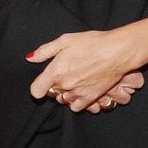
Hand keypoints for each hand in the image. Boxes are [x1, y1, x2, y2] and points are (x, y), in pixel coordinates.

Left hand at [26, 30, 141, 112]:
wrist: (117, 52)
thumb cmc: (93, 43)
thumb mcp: (66, 40)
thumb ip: (45, 51)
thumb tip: (31, 58)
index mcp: (55, 70)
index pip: (36, 91)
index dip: (38, 87)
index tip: (43, 82)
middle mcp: (64, 85)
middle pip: (51, 94)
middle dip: (55, 86)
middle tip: (66, 74)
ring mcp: (77, 93)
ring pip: (64, 100)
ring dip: (66, 93)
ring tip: (76, 81)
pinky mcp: (90, 98)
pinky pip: (76, 107)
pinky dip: (77, 101)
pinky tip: (82, 90)